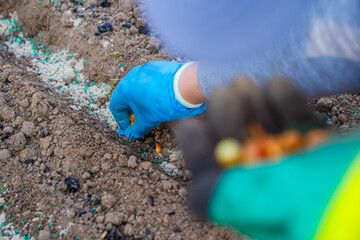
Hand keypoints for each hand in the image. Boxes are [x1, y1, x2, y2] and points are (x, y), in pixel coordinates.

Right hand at [109, 61, 205, 138]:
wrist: (184, 87)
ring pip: (139, 88)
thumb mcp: (148, 120)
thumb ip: (137, 129)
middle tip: (139, 120)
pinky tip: (161, 99)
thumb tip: (132, 134)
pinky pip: (150, 81)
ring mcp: (145, 69)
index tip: (128, 128)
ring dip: (142, 101)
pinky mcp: (157, 67)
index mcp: (124, 88)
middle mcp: (132, 76)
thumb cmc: (162, 103)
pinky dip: (152, 91)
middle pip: (127, 97)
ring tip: (152, 110)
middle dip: (132, 111)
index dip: (121, 120)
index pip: (116, 107)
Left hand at [177, 78, 359, 238]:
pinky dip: (284, 100)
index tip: (189, 124)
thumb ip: (230, 198)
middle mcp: (275, 189)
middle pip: (234, 152)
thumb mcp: (282, 203)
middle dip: (226, 119)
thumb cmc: (346, 200)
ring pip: (260, 130)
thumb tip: (190, 181)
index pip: (213, 189)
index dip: (197, 156)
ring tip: (250, 86)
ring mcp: (297, 164)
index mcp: (259, 212)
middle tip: (230, 92)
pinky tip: (281, 85)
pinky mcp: (320, 144)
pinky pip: (293, 122)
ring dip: (251, 103)